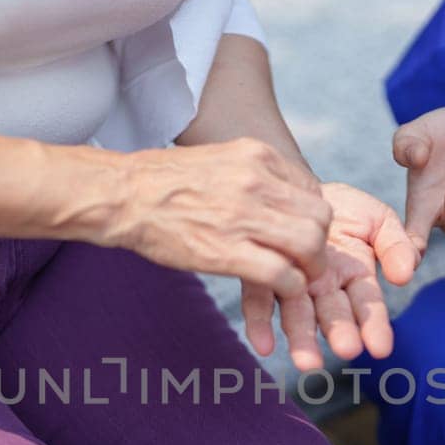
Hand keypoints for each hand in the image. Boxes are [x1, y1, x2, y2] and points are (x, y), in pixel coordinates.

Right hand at [114, 137, 331, 296]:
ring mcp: (243, 216)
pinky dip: (290, 287)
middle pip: (320, 216)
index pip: (311, 189)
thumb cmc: (165, 181)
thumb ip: (255, 173)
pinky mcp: (228, 251)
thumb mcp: (220, 159)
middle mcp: (257, 181)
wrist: (124, 195)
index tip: (301, 232)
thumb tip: (280, 195)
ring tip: (299, 277)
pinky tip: (280, 289)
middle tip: (308, 260)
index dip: (312, 217)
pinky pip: (282, 274)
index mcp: (257, 155)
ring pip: (309, 245)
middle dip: (320, 243)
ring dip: (311, 268)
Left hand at [242, 182, 417, 369]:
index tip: (380, 348)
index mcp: (355, 276)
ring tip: (307, 362)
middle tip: (346, 349)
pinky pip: (259, 300)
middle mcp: (323, 288)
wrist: (296, 188)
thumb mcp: (378, 219)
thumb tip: (406, 275)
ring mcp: (291, 283)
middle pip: (332, 315)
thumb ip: (396, 245)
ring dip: (302, 339)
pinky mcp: (260, 275)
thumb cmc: (341, 208)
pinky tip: (264, 345)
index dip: (375, 326)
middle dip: (340, 332)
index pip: (368, 305)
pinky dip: (260, 323)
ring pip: (297, 314)